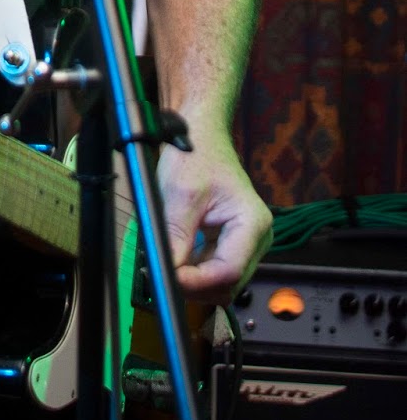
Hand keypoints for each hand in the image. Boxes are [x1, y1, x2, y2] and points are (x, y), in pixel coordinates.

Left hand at [157, 128, 272, 303]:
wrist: (202, 135)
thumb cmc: (197, 155)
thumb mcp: (181, 195)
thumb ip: (176, 236)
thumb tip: (167, 273)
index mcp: (253, 223)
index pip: (228, 272)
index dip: (197, 281)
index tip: (168, 278)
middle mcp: (257, 237)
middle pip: (228, 282)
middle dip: (195, 284)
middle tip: (162, 273)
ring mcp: (246, 242)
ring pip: (220, 281)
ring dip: (194, 279)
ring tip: (167, 261)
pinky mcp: (232, 243)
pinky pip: (214, 268)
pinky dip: (194, 269)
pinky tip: (177, 256)